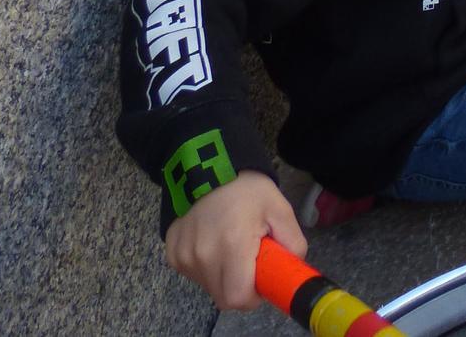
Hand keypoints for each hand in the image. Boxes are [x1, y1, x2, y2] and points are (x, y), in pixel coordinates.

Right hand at [163, 171, 303, 311]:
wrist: (209, 167)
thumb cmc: (247, 189)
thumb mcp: (280, 210)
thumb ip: (293, 243)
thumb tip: (291, 268)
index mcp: (232, 245)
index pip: (238, 298)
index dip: (253, 296)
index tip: (261, 281)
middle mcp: (203, 255)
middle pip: (223, 297)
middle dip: (240, 287)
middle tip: (250, 262)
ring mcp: (183, 255)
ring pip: (208, 286)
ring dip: (223, 276)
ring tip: (231, 245)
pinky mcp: (172, 252)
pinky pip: (192, 273)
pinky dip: (205, 267)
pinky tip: (213, 242)